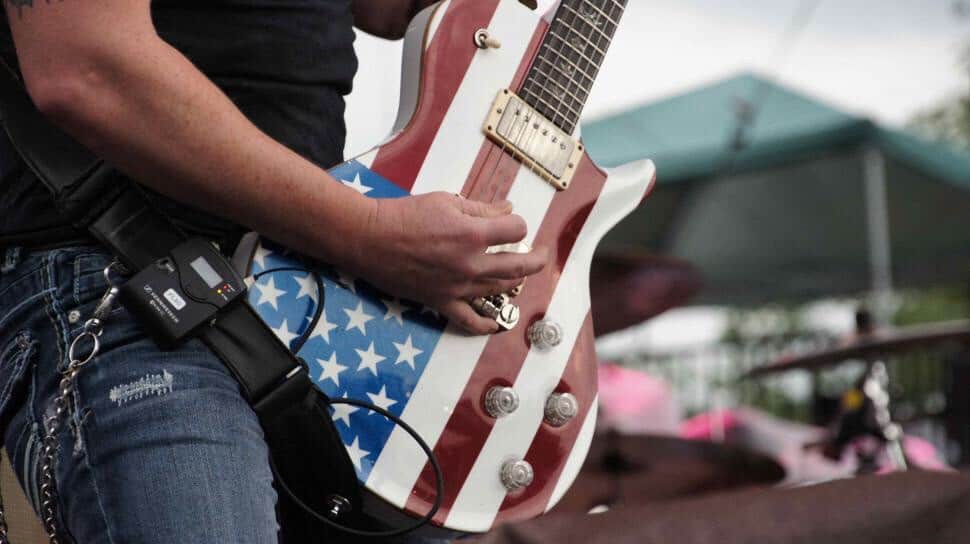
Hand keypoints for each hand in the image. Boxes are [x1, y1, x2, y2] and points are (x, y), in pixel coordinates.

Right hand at [352, 192, 547, 333]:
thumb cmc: (405, 215)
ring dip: (514, 282)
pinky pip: (470, 320)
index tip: (513, 223)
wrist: (369, 239)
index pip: (515, 230)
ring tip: (520, 275)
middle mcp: (470, 264)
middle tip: (541, 255)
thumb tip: (508, 210)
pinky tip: (496, 323)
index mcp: (473, 234)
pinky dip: (486, 325)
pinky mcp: (442, 302)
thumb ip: (481, 209)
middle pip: (518, 265)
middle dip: (535, 259)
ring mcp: (458, 287)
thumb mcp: (446, 201)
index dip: (518, 224)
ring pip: (499, 290)